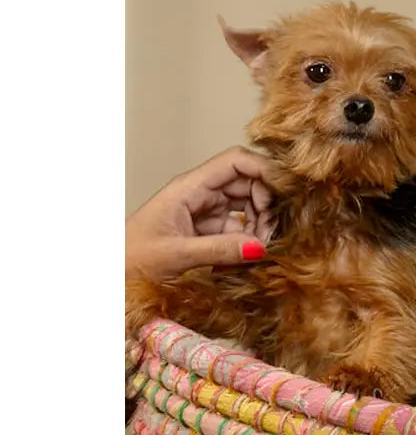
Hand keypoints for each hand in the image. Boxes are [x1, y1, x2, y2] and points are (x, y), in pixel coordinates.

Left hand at [125, 146, 279, 282]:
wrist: (110, 273)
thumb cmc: (130, 259)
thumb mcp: (175, 256)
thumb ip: (218, 250)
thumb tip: (260, 247)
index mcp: (188, 187)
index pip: (235, 162)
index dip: (264, 171)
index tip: (285, 195)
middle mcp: (200, 194)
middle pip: (248, 184)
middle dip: (266, 206)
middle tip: (270, 236)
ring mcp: (205, 212)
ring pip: (248, 208)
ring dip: (260, 227)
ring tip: (257, 252)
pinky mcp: (208, 231)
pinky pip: (239, 229)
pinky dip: (249, 242)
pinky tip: (245, 259)